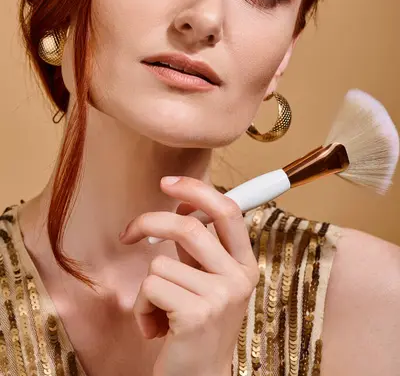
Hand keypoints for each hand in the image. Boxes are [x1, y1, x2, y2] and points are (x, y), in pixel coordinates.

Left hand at [119, 176, 259, 375]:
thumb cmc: (195, 328)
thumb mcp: (206, 283)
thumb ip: (199, 249)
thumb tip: (180, 209)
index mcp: (245, 264)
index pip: (228, 211)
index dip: (197, 191)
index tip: (168, 183)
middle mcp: (239, 278)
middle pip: (188, 228)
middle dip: (149, 223)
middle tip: (128, 233)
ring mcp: (220, 296)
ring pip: (159, 264)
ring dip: (148, 290)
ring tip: (162, 313)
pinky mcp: (196, 314)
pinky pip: (150, 288)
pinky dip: (142, 309)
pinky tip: (158, 329)